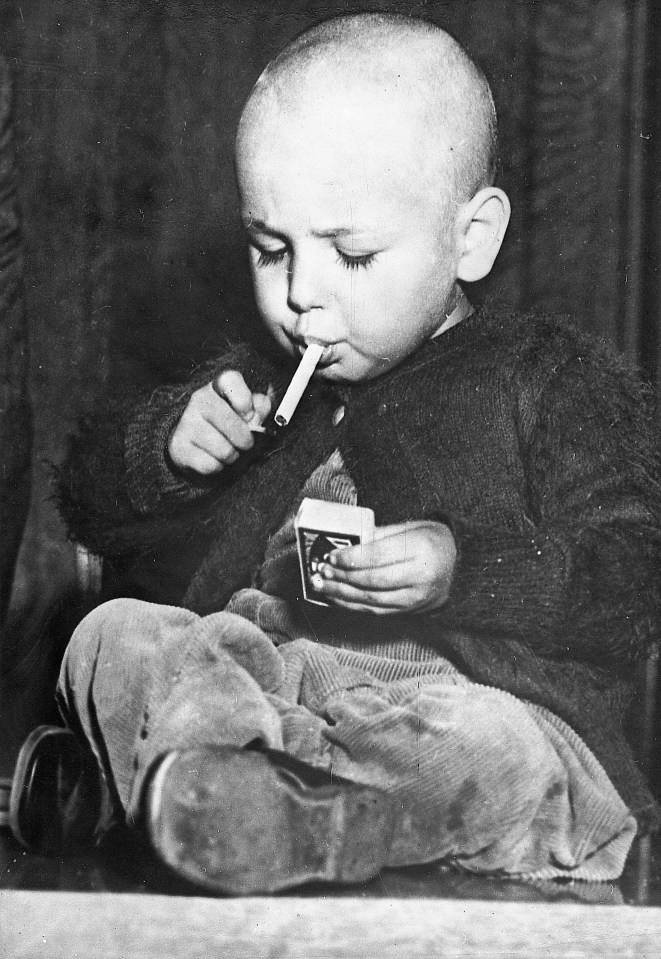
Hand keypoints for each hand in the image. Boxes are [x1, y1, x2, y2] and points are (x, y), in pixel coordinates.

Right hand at [168, 370, 270, 475]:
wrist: (193, 445)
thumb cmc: (227, 425)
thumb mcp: (246, 411)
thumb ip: (259, 408)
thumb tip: (256, 417)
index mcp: (218, 387)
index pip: (230, 380)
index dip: (244, 398)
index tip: (249, 415)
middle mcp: (199, 400)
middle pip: (231, 422)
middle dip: (245, 440)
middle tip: (244, 443)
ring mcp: (187, 423)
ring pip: (224, 450)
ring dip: (232, 456)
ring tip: (227, 451)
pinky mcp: (178, 447)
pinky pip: (211, 465)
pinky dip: (218, 467)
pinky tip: (213, 458)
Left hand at [312, 520, 456, 614]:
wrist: (461, 567)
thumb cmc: (431, 540)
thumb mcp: (410, 527)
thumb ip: (379, 535)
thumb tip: (345, 544)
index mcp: (422, 548)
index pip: (378, 556)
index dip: (351, 558)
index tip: (331, 556)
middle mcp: (421, 576)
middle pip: (373, 581)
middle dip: (343, 578)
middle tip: (322, 572)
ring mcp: (417, 598)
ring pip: (372, 600)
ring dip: (343, 594)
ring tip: (323, 586)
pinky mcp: (411, 611)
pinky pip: (377, 611)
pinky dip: (354, 605)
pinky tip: (337, 598)